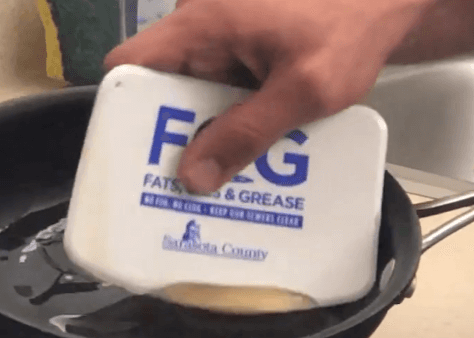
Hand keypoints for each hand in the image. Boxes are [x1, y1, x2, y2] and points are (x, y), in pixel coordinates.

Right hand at [104, 0, 433, 193]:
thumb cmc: (351, 27)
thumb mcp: (304, 91)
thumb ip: (246, 134)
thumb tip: (193, 176)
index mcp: (202, 22)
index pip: (128, 64)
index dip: (123, 110)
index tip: (137, 154)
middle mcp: (201, 19)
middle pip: (160, 83)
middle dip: (172, 132)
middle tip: (181, 182)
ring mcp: (221, 28)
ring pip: (192, 86)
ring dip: (206, 125)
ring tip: (218, 175)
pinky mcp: (242, 37)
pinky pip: (219, 79)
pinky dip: (230, 109)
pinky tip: (249, 145)